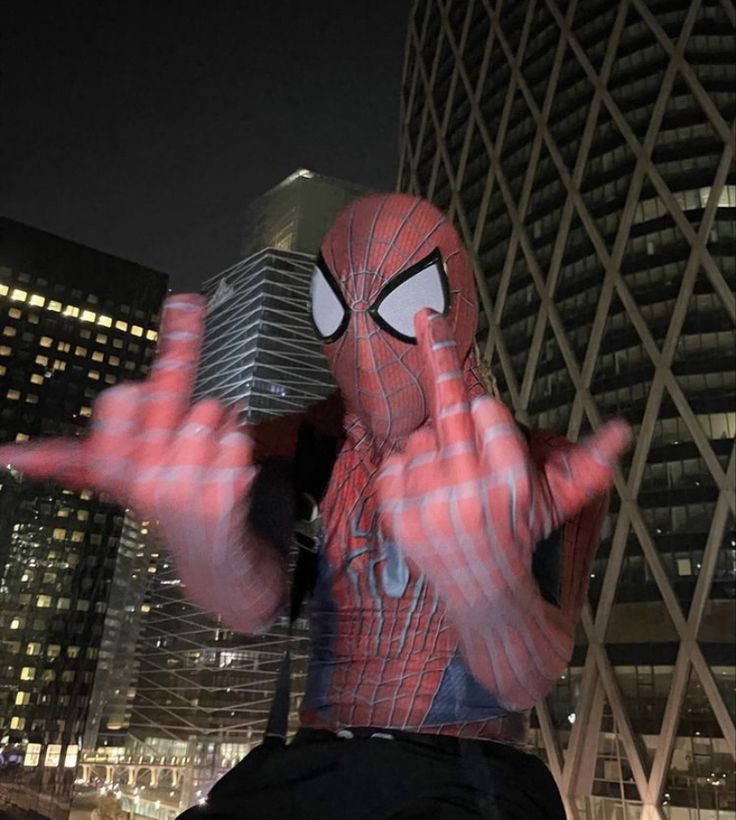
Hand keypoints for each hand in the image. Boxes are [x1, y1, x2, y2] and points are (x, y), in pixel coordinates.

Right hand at [0, 296, 282, 631]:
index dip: (166, 345)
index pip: (123, 398)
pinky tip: (232, 475)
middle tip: (191, 310)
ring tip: (212, 456)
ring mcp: (181, 488)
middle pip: (169, 389)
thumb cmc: (170, 506)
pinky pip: (238, 440)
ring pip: (212, 411)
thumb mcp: (122, 481)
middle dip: (187, 344)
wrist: (214, 566)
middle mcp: (142, 474)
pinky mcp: (219, 502)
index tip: (185, 302)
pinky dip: (241, 450)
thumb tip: (11, 457)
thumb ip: (70, 461)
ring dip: (221, 428)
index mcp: (118, 464)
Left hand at [376, 309, 629, 621]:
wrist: (480, 590)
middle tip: (426, 315)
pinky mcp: (397, 516)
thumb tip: (621, 428)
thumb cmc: (520, 532)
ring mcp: (428, 505)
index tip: (482, 407)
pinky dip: (404, 464)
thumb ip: (587, 464)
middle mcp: (470, 492)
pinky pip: (391, 460)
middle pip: (450, 410)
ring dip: (431, 444)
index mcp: (511, 482)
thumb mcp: (556, 502)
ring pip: (419, 437)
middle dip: (436, 356)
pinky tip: (424, 487)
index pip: (488, 410)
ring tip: (448, 477)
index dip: (484, 407)